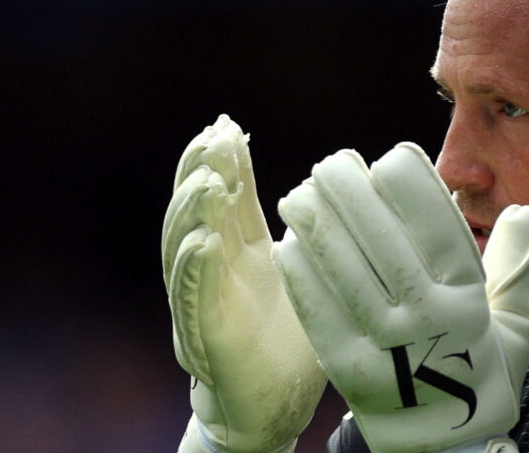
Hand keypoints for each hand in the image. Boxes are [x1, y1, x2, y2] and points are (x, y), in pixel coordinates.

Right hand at [163, 115, 326, 452]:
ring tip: (207, 182)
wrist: (278, 403)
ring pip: (184, 250)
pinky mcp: (205, 339)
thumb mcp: (310, 271)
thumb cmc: (295, 335)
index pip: (226, 197)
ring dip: (192, 214)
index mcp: (239, 250)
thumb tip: (343, 183)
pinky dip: (195, 270)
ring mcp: (204, 303)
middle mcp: (214, 270)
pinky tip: (203, 241)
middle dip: (201, 173)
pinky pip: (193, 301)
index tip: (227, 126)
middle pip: (196, 213)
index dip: (223, 162)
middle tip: (214, 140)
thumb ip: (316, 232)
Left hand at [273, 143, 528, 452]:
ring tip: (300, 194)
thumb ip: (518, 263)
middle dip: (352, 194)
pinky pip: (319, 315)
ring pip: (345, 273)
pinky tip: (290, 244)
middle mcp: (428, 321)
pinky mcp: (349, 372)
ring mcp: (386, 348)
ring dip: (318, 226)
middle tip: (331, 164)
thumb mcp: (516, 321)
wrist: (449, 445)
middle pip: (384, 243)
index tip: (389, 157)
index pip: (438, 228)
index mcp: (468, 301)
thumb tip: (527, 209)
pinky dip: (302, 277)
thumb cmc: (482, 371)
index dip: (411, 186)